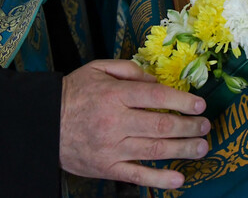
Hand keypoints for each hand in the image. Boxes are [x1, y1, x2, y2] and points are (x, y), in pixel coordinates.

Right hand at [60, 60, 209, 188]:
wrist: (42, 123)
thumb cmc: (73, 93)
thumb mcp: (97, 69)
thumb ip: (129, 70)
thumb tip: (156, 81)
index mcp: (114, 95)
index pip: (155, 97)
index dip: (182, 101)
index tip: (199, 105)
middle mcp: (115, 122)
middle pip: (161, 126)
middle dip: (188, 126)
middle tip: (205, 126)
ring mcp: (111, 148)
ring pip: (154, 151)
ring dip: (183, 150)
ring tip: (201, 147)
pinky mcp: (106, 168)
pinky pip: (136, 176)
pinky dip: (159, 179)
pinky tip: (179, 178)